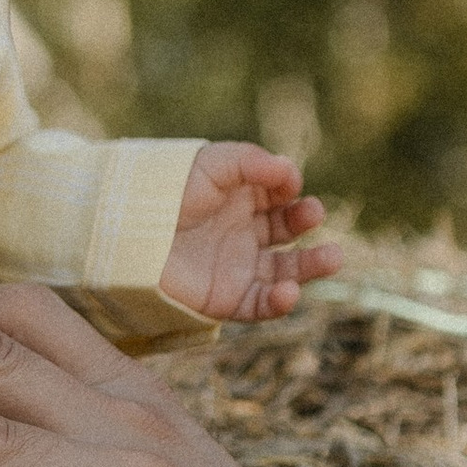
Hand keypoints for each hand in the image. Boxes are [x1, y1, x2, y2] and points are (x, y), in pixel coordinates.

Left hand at [157, 140, 340, 320]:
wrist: (131, 237)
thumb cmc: (166, 195)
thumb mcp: (209, 165)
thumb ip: (250, 162)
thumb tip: (291, 170)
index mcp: (238, 198)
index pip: (278, 194)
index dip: (288, 188)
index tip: (288, 184)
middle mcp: (242, 232)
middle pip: (288, 230)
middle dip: (306, 221)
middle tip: (313, 214)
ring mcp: (237, 267)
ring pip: (286, 270)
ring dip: (312, 266)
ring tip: (334, 257)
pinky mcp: (226, 298)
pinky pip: (261, 305)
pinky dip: (280, 302)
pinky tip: (289, 291)